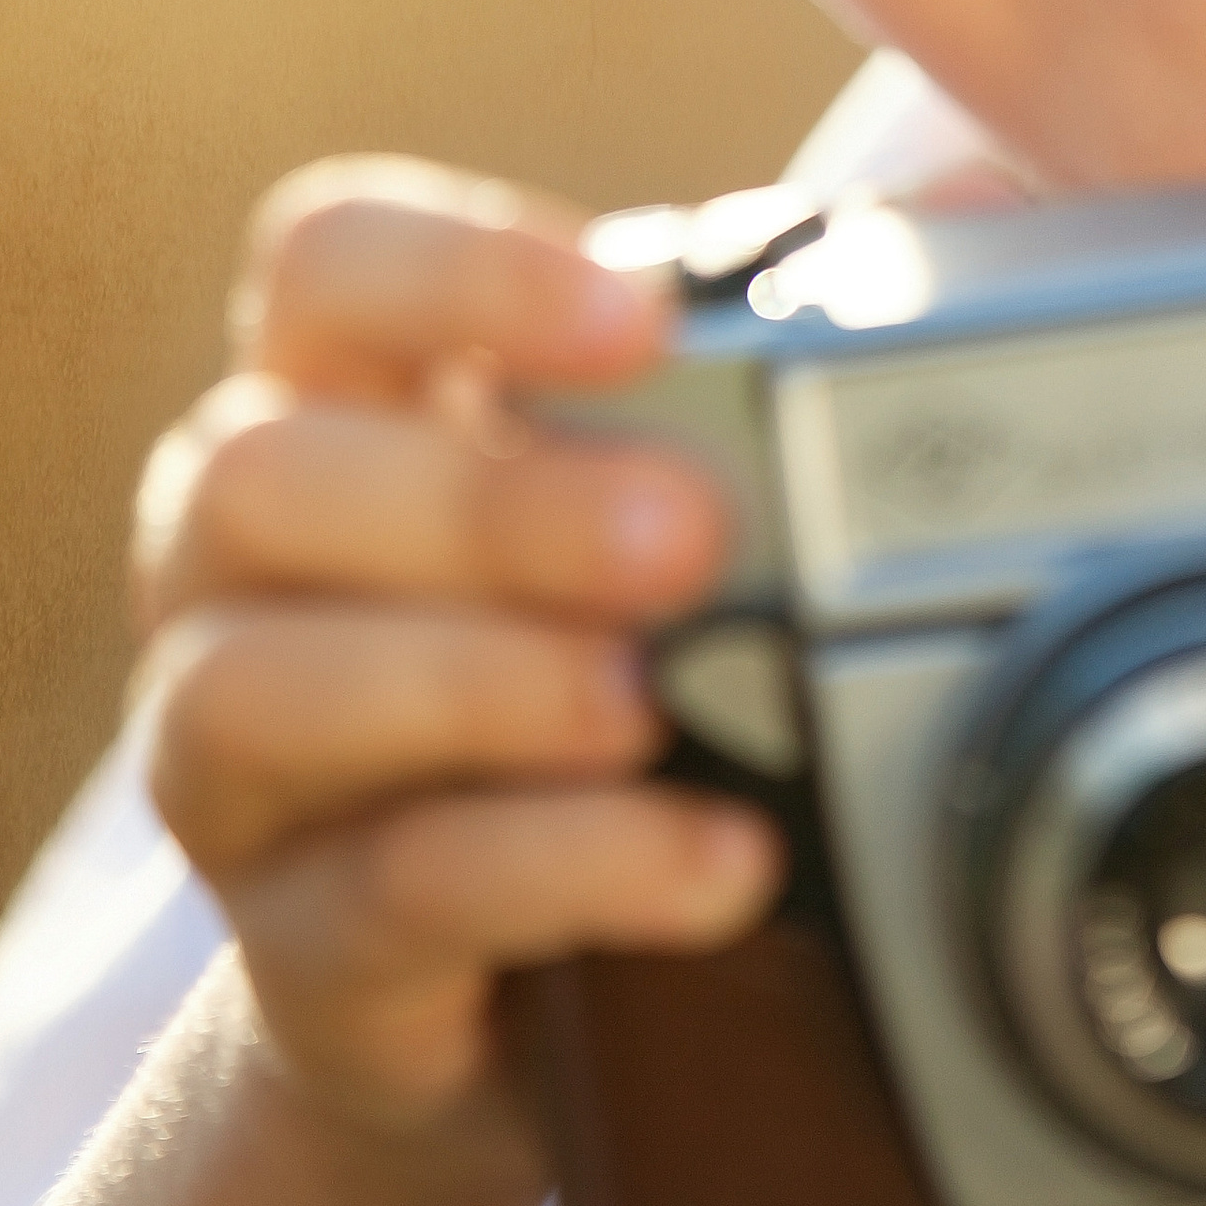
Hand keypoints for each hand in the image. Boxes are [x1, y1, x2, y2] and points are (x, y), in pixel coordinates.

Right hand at [130, 162, 780, 1142]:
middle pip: (262, 474)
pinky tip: (713, 861)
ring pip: (256, 689)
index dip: (461, 270)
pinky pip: (388, 891)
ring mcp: (230, 760)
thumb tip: (975, 219)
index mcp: (336, 398)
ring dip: (477, 683)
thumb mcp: (656, 496)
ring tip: (654, 705)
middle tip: (688, 534)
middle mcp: (235, 561)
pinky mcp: (293, 945)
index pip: (325, 263)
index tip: (638, 315)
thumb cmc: (585, 662)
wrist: (506, 987)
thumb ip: (769, 363)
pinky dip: (564, 867)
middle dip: (487, 501)